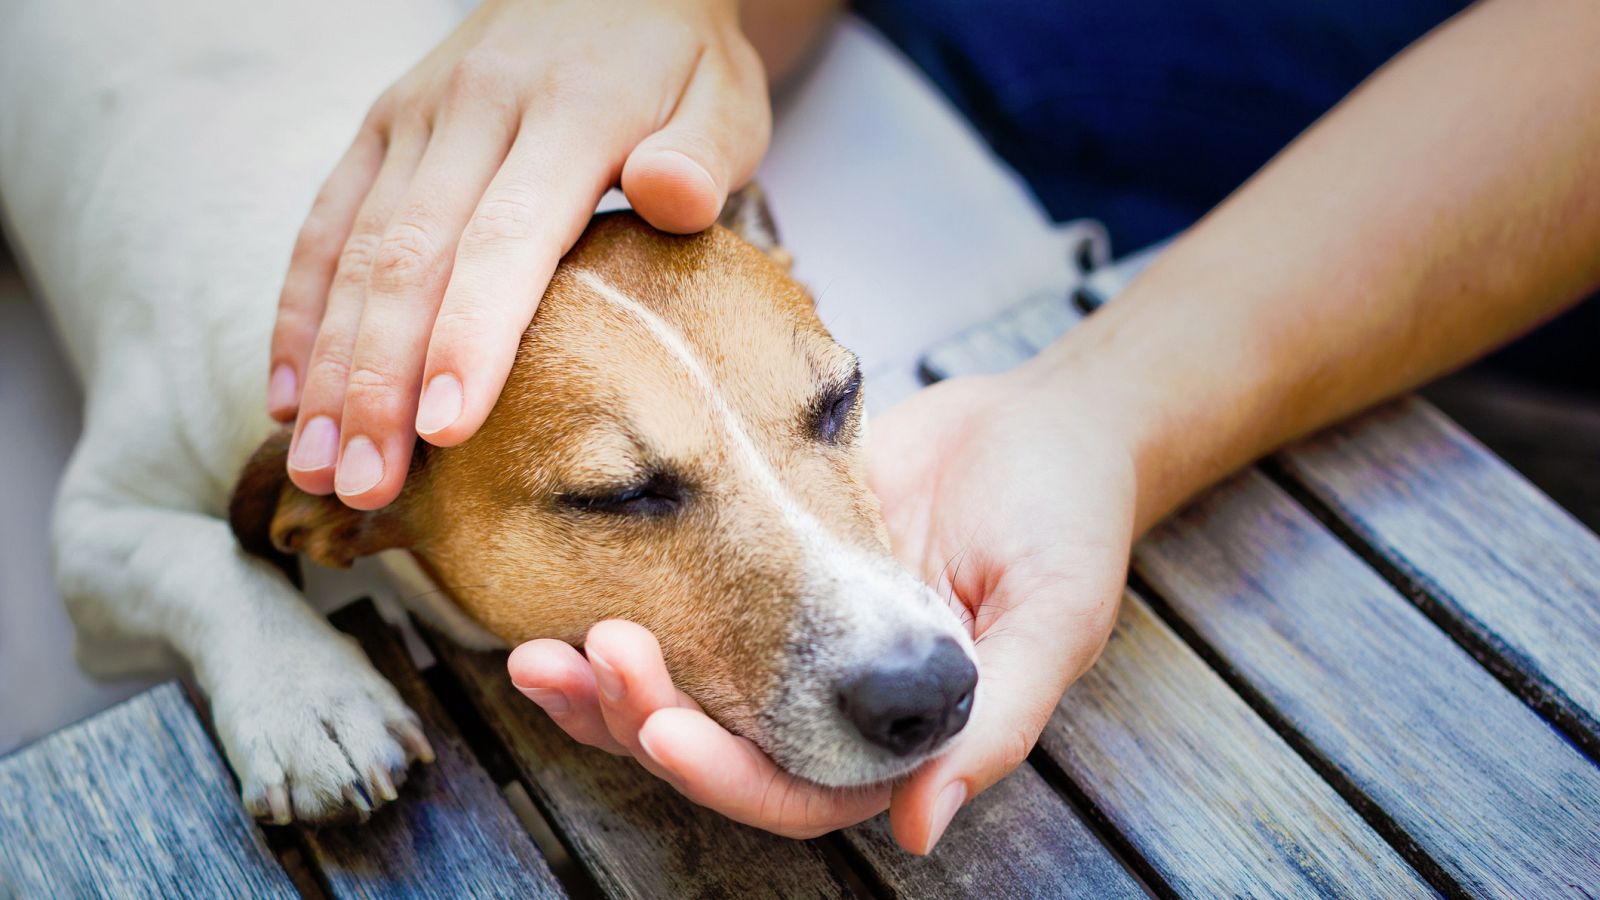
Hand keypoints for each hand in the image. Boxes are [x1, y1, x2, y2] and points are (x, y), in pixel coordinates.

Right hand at [270, 0, 769, 508]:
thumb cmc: (678, 64)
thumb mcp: (724, 99)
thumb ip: (701, 153)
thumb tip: (673, 194)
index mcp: (569, 113)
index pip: (507, 239)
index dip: (470, 337)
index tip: (445, 430)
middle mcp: (475, 110)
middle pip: (410, 259)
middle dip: (379, 382)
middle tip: (363, 485)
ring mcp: (415, 118)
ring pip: (355, 250)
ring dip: (328, 365)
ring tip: (315, 465)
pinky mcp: (381, 127)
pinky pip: (325, 223)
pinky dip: (298, 310)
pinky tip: (288, 393)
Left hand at [508, 369, 1135, 851]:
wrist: (1040, 422)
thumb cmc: (1067, 518)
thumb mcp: (1056, 618)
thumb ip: (997, 724)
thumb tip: (919, 825)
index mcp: (898, 739)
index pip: (795, 791)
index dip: (726, 775)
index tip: (663, 728)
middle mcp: (833, 707)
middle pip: (715, 752)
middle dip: (640, 720)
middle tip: (582, 662)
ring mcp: (790, 641)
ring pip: (682, 693)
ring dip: (606, 686)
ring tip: (538, 655)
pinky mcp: (757, 571)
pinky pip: (680, 610)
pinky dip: (621, 615)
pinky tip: (562, 609)